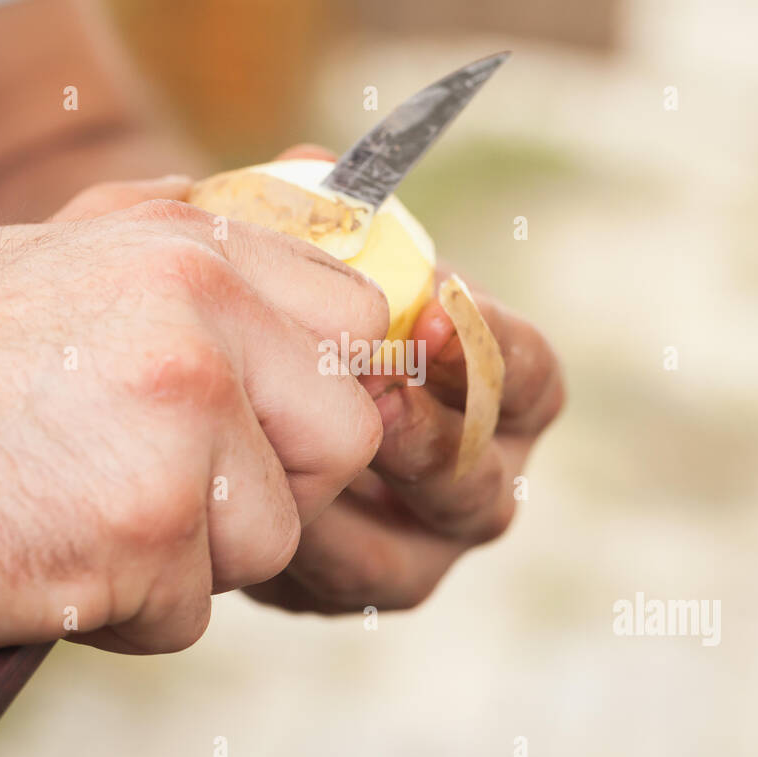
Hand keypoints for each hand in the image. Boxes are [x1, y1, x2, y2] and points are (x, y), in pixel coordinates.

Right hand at [0, 177, 387, 653]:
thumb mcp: (61, 257)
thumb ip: (184, 241)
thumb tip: (304, 207)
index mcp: (186, 251)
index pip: (356, 318)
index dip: (327, 382)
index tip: (279, 421)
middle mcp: (199, 325)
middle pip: (345, 436)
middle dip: (280, 484)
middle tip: (183, 491)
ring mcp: (178, 428)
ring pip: (273, 538)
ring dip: (192, 557)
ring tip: (88, 521)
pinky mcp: (144, 532)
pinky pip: (193, 611)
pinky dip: (129, 612)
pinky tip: (54, 561)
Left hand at [244, 147, 564, 612]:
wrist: (230, 368)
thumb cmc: (290, 298)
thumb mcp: (299, 248)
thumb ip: (315, 210)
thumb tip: (314, 168)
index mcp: (495, 392)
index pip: (527, 380)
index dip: (492, 352)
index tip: (436, 314)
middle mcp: (474, 478)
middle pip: (483, 492)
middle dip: (430, 448)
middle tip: (374, 400)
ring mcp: (415, 545)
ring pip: (411, 561)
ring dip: (350, 515)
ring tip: (297, 459)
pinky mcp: (348, 585)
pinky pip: (335, 588)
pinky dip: (296, 550)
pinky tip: (252, 498)